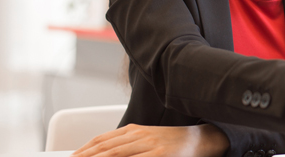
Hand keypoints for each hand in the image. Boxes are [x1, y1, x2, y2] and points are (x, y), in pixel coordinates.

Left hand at [71, 123, 229, 156]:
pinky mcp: (159, 155)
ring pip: (115, 155)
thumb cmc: (172, 143)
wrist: (202, 139)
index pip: (101, 140)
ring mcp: (149, 146)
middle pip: (104, 149)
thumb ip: (126, 146)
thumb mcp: (147, 140)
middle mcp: (139, 135)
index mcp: (134, 129)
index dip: (82, 151)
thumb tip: (104, 153)